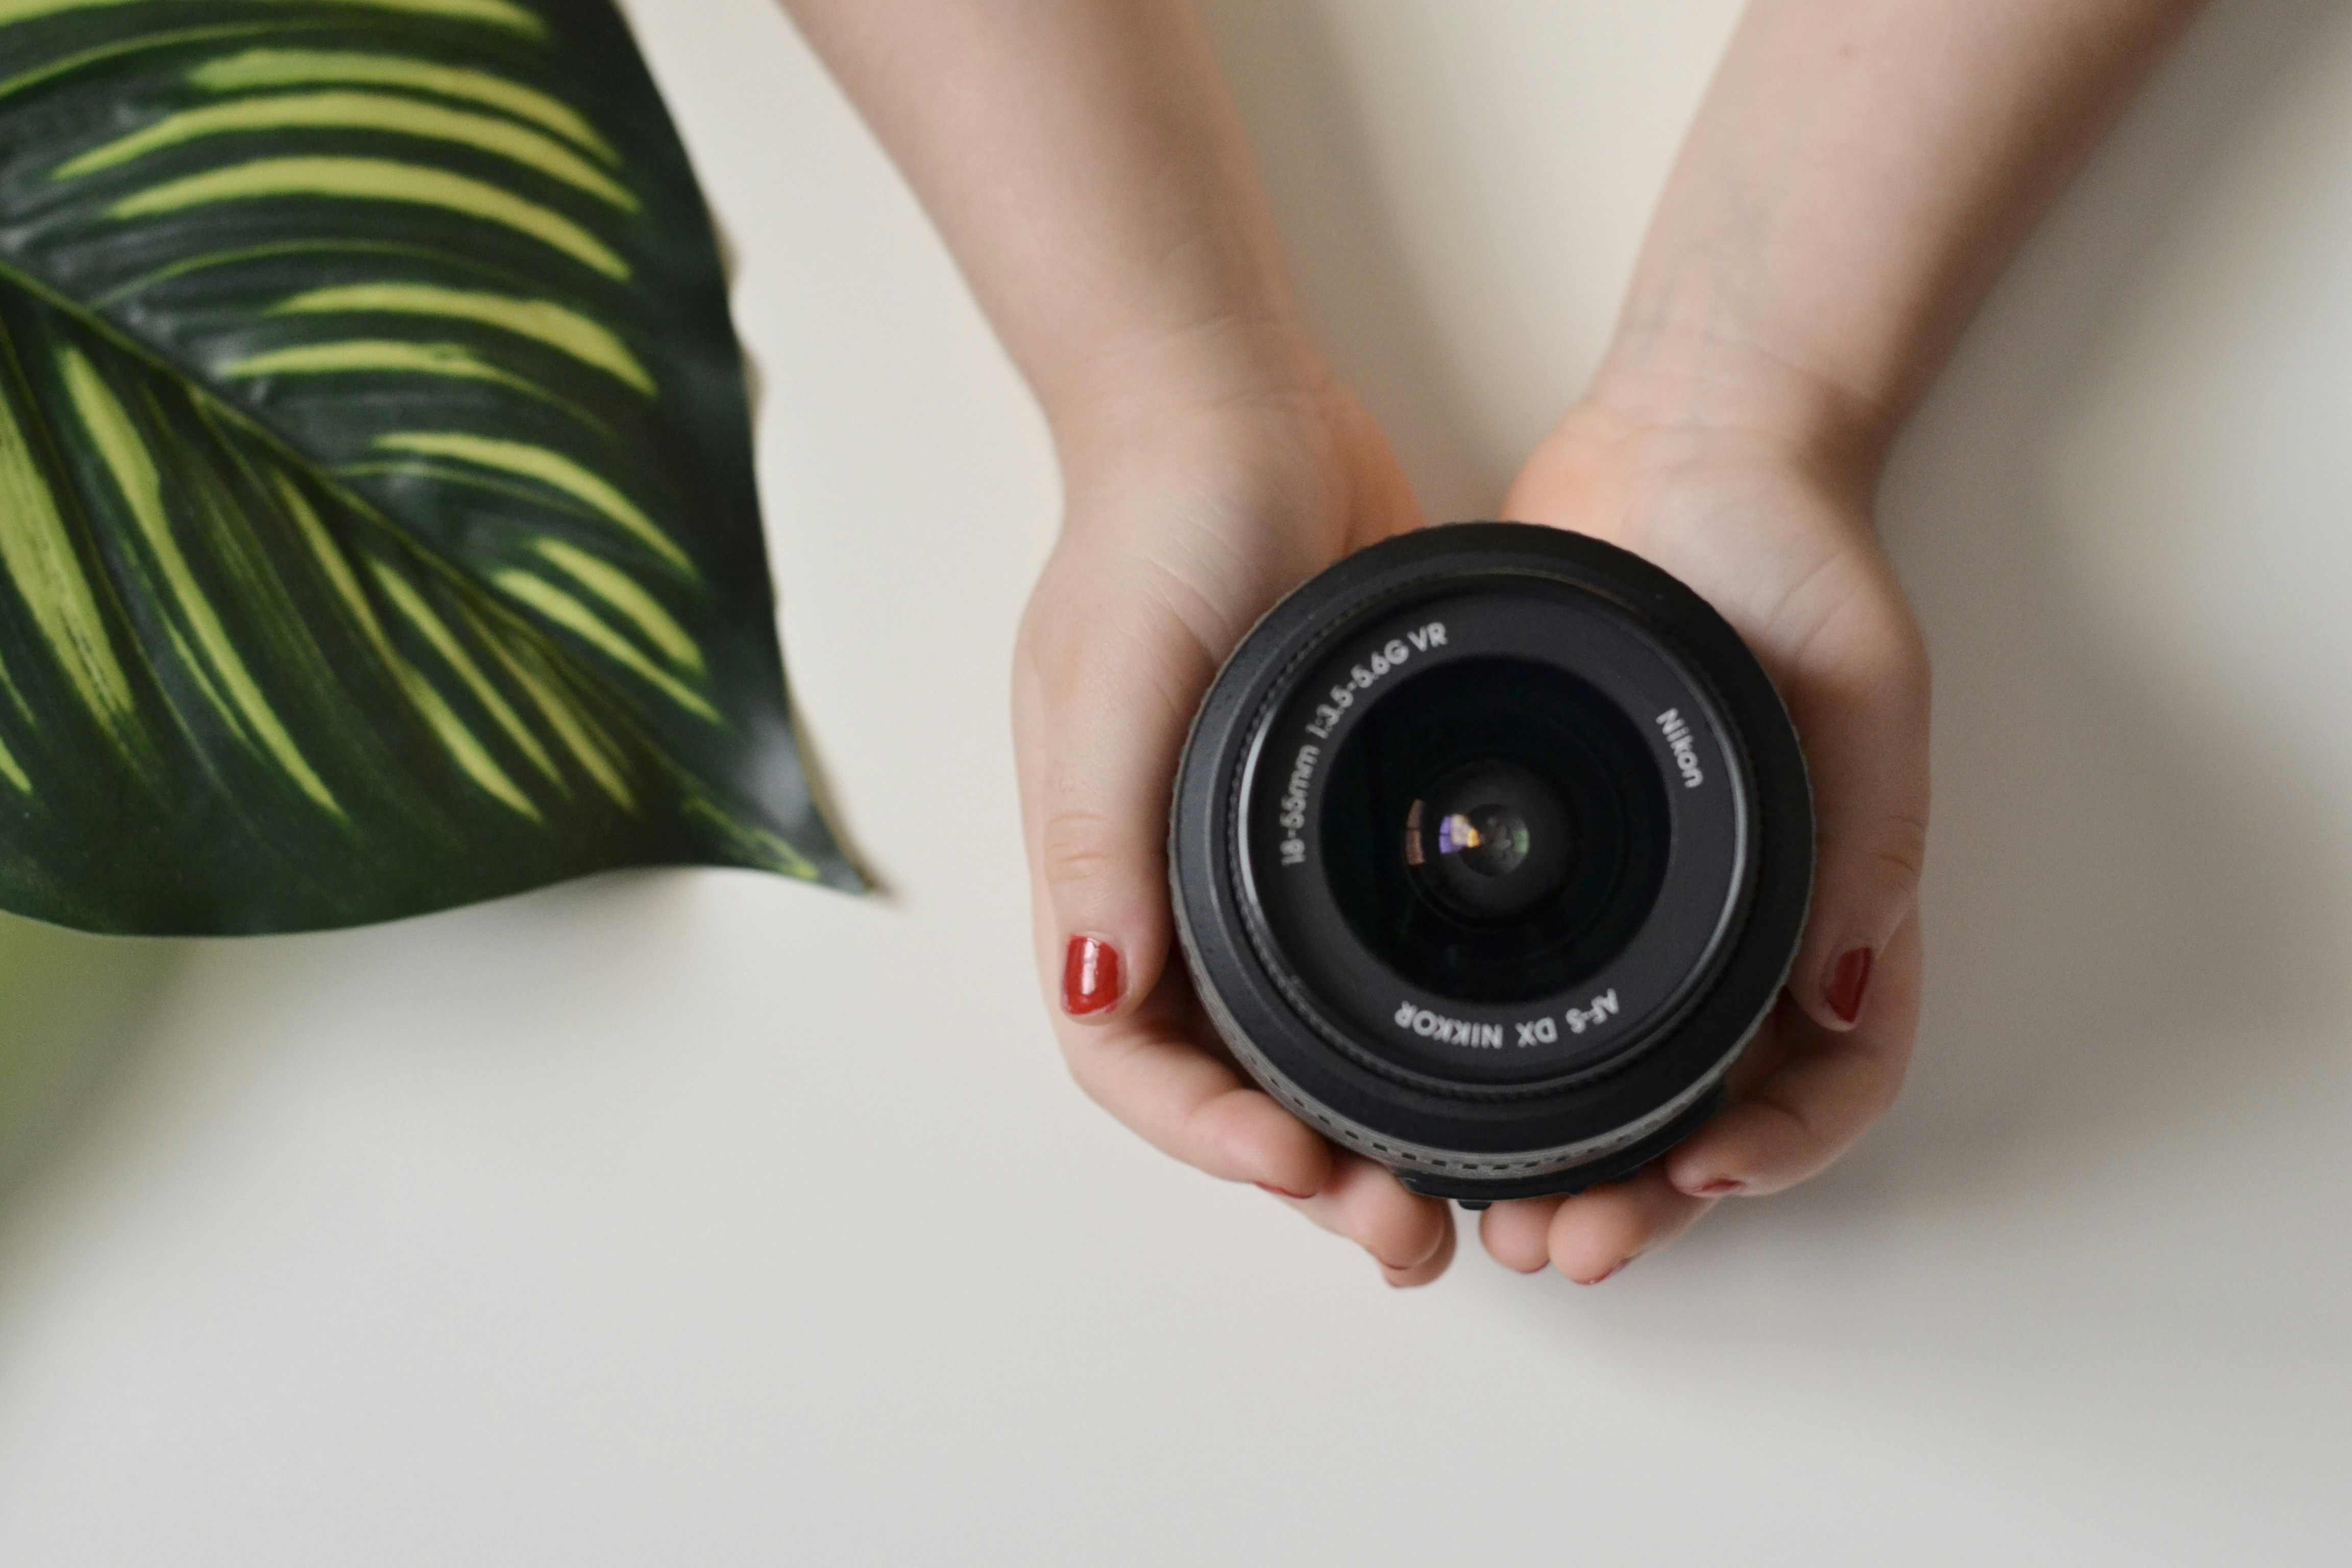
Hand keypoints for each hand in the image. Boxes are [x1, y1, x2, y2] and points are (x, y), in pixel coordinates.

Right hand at [1012, 363, 1465, 1286]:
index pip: (1126, 1055)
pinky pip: (1361, 963)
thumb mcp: (1117, 678)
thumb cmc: (1154, 530)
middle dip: (1302, 1175)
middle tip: (1407, 1235)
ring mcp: (1256, 859)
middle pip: (1220, 1080)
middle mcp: (1170, 886)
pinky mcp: (1335, 821)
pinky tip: (1478, 1070)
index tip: (1299, 1175)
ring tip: (1455, 1197)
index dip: (1203, 1137)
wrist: (1236, 414)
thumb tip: (1094, 989)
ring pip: (1297, 1045)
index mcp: (1102, 870)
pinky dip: (1403, 1037)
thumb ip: (1099, 836)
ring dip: (1363, 1132)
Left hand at [1474, 371, 1930, 1284]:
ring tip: (1496, 1215)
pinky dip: (1497, 1065)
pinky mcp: (1546, 859)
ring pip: (1609, 1077)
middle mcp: (1731, 917)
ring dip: (1559, 1160)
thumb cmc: (1799, 560)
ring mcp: (1637, 897)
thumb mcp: (1865, 693)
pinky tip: (1440, 1101)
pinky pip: (1527, 990)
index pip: (1827, 1075)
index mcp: (1825, 899)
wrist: (1688, 456)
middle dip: (1640, 1197)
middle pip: (1704, 1111)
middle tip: (1567, 1246)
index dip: (1778, 1150)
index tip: (1701, 1178)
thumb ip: (1865, 840)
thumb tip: (1837, 994)